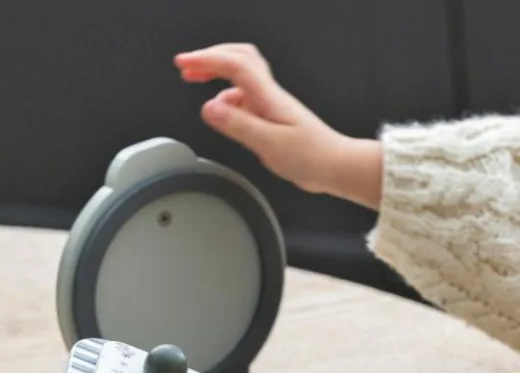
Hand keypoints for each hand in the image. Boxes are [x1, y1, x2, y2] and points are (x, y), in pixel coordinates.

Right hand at [174, 44, 381, 207]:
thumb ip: (238, 126)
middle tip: (186, 67)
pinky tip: (224, 114)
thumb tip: (209, 108)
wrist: (336, 167)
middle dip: (210, 58)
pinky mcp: (273, 118)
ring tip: (198, 84)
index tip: (183, 64)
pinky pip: (246, 98)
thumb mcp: (270, 144)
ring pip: (242, 77)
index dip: (206, 60)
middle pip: (238, 58)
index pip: (233, 65)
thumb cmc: (311, 157)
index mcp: (268, 96)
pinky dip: (229, 98)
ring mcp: (272, 104)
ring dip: (218, 75)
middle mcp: (269, 95)